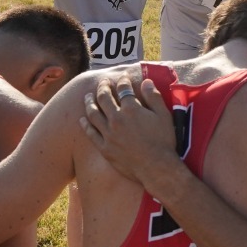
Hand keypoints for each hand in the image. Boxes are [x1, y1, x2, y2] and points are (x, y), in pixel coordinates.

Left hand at [81, 76, 181, 190]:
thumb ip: (153, 97)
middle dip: (103, 87)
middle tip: (103, 82)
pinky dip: (85, 124)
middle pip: (104, 98)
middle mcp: (116, 118)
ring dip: (89, 102)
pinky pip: (90, 133)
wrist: (156, 167)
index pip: (123, 89)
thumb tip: (146, 81)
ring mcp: (108, 134)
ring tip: (87, 96)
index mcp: (131, 109)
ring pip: (93, 113)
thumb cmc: (163, 141)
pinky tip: (82, 119)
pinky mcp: (104, 148)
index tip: (123, 78)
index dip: (123, 81)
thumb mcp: (164, 115)